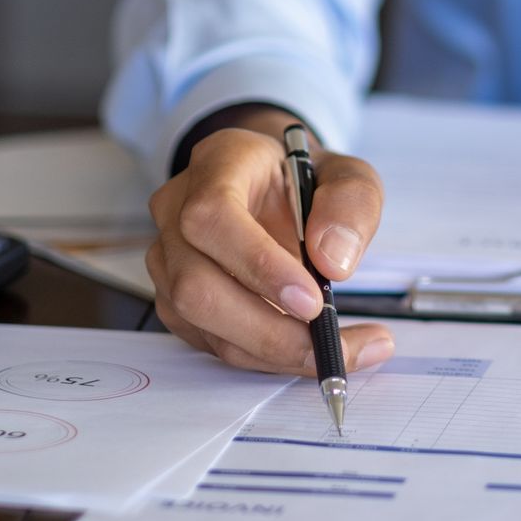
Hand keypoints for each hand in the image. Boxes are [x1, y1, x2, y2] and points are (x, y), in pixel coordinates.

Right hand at [146, 106, 394, 374]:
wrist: (275, 188)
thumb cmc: (306, 181)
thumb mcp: (349, 176)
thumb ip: (350, 205)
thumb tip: (332, 261)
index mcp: (219, 163)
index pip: (212, 215)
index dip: (257, 264)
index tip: (312, 300)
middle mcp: (177, 209)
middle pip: (195, 284)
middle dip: (267, 328)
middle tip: (333, 344)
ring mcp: (169, 257)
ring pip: (200, 321)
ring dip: (270, 350)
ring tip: (336, 351)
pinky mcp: (176, 299)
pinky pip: (210, 342)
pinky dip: (263, 357)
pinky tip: (306, 349)